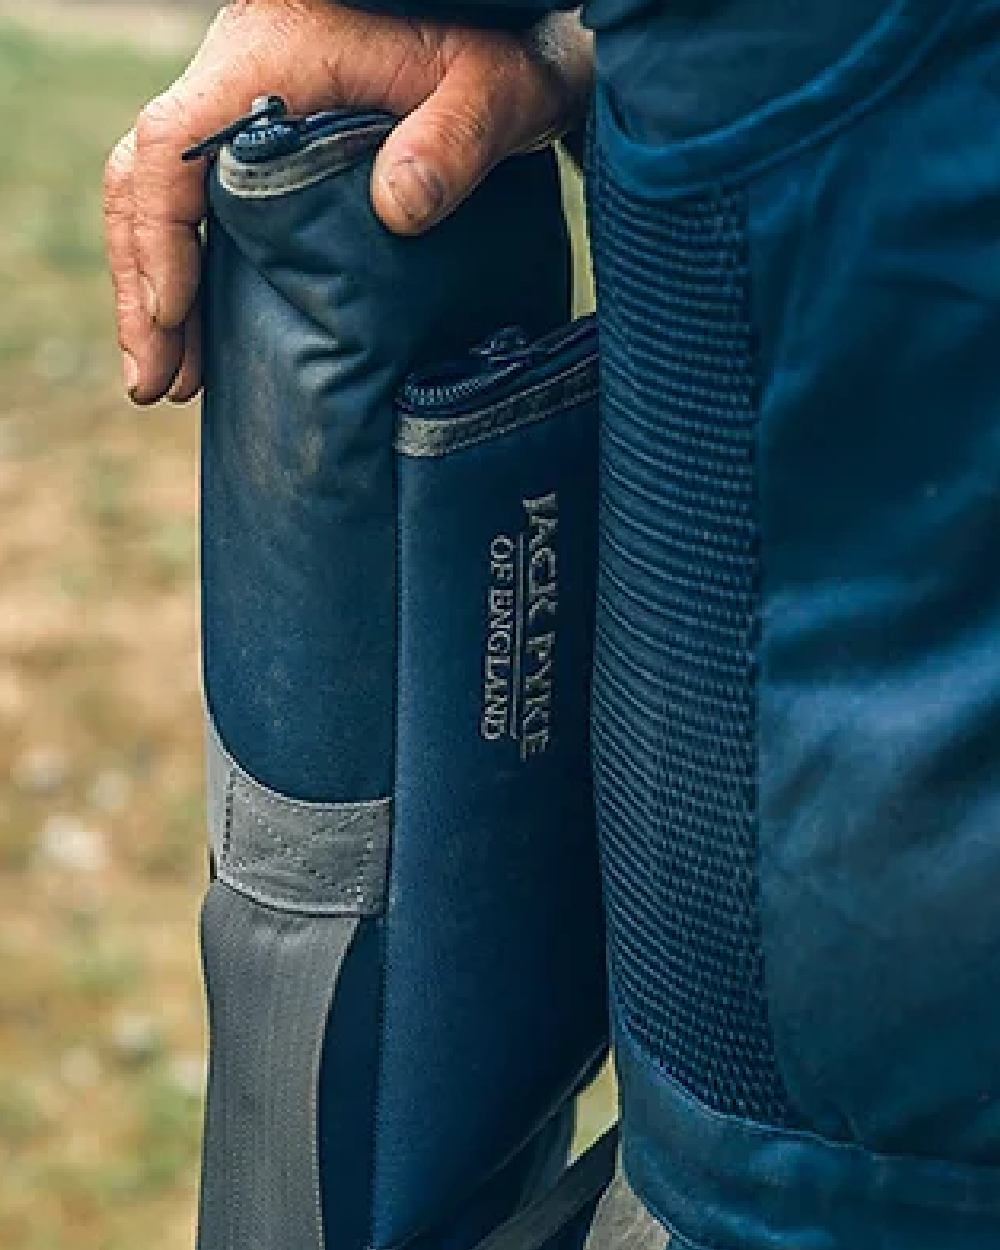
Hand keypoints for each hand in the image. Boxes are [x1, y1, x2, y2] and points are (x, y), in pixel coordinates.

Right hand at [103, 0, 592, 404]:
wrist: (497, 21)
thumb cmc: (497, 48)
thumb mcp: (495, 89)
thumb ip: (454, 141)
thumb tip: (398, 208)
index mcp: (271, 58)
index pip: (175, 145)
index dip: (162, 235)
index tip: (174, 316)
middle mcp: (239, 76)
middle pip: (148, 179)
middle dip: (142, 286)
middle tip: (155, 385)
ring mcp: (245, 107)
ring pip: (164, 195)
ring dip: (157, 288)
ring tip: (172, 380)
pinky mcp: (263, 136)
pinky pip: (199, 200)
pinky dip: (189, 267)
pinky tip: (204, 329)